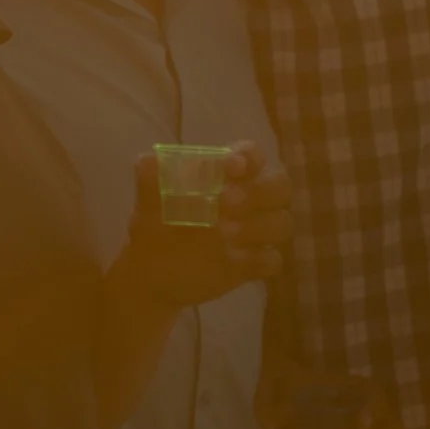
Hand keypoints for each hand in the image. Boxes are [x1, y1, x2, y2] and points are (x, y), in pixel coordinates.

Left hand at [120, 141, 287, 309]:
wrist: (150, 274)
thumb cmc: (155, 226)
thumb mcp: (147, 204)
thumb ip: (150, 181)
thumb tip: (147, 161)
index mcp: (225, 176)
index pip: (252, 154)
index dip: (248, 157)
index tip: (229, 168)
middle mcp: (246, 200)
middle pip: (280, 185)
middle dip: (259, 192)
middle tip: (225, 204)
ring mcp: (252, 233)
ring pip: (282, 221)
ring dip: (259, 226)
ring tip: (224, 235)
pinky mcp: (251, 264)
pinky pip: (273, 261)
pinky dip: (260, 260)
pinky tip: (234, 262)